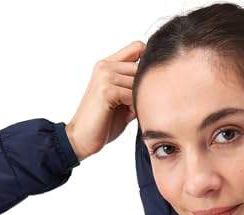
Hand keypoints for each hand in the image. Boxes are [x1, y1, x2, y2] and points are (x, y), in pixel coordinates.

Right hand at [65, 40, 145, 160]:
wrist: (82, 138)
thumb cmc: (104, 122)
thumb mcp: (123, 101)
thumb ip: (135, 88)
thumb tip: (161, 81)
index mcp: (108, 64)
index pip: (138, 47)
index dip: (149, 63)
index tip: (150, 84)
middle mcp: (105, 65)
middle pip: (142, 68)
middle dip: (146, 88)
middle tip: (136, 106)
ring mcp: (105, 76)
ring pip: (139, 83)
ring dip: (140, 99)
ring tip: (130, 112)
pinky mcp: (106, 90)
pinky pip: (133, 95)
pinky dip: (135, 107)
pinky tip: (127, 116)